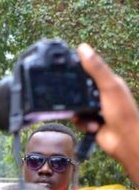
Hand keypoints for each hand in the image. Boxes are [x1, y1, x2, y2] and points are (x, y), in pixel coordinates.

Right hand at [77, 45, 138, 180]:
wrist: (125, 141)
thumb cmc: (123, 113)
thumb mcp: (108, 86)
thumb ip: (96, 68)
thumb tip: (83, 48)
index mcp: (109, 82)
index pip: (90, 71)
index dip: (78, 70)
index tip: (64, 69)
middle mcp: (103, 95)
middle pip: (80, 90)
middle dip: (75, 97)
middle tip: (70, 98)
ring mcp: (97, 109)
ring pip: (77, 106)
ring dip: (81, 114)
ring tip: (88, 118)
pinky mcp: (92, 122)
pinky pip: (79, 120)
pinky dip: (83, 124)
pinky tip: (93, 127)